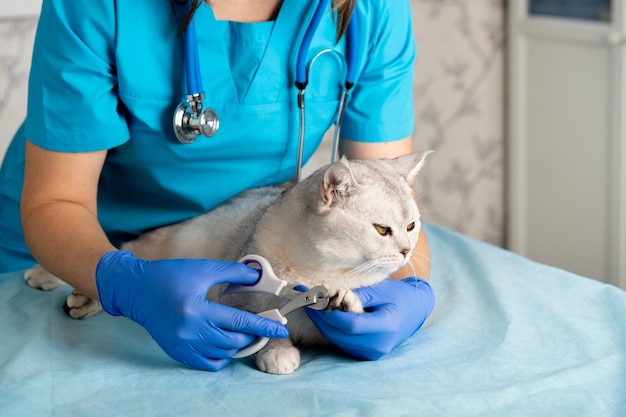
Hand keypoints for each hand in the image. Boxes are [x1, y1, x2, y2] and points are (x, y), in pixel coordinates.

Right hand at [95, 250, 288, 370]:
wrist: (138, 290)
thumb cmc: (171, 276)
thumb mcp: (203, 269)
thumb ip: (233, 273)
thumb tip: (257, 276)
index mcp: (198, 309)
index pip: (240, 322)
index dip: (264, 326)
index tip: (281, 329)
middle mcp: (190, 331)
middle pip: (233, 341)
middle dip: (252, 335)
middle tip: (260, 325)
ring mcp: (183, 345)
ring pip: (223, 354)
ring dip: (238, 345)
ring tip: (242, 332)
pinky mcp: (177, 352)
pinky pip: (207, 364)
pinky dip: (221, 357)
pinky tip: (225, 344)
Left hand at [304, 277, 433, 359]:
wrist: (413, 311)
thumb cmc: (398, 297)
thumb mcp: (380, 290)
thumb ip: (356, 295)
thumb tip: (330, 295)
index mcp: (386, 327)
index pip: (351, 324)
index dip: (330, 313)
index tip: (315, 298)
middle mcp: (378, 345)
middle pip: (340, 334)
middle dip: (320, 316)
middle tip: (305, 298)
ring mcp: (371, 353)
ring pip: (337, 340)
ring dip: (322, 323)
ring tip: (310, 304)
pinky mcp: (365, 354)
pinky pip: (342, 342)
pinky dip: (330, 329)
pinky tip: (322, 315)